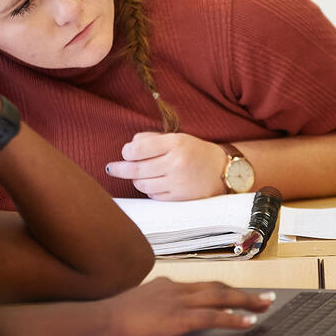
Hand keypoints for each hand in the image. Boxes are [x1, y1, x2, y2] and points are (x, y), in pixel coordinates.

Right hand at [101, 277, 274, 335]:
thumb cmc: (114, 318)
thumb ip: (154, 306)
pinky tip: (248, 322)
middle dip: (244, 292)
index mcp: (167, 286)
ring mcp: (179, 302)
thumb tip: (163, 316)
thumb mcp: (138, 306)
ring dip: (247, 301)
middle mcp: (177, 289)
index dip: (224, 290)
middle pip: (218, 287)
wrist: (103, 320)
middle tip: (265, 297)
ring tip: (265, 305)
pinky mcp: (179, 317)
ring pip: (221, 297)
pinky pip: (213, 316)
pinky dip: (234, 318)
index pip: (202, 286)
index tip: (238, 294)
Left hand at [104, 132, 226, 199]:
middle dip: (120, 168)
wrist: (223, 171)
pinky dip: (149, 189)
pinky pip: (153, 195)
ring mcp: (177, 182)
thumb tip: (128, 149)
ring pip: (141, 184)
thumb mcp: (178, 138)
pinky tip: (156, 183)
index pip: (137, 148)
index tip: (126, 152)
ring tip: (142, 174)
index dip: (126, 151)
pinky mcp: (179, 198)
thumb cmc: (196, 152)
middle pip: (136, 169)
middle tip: (112, 168)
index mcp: (175, 143)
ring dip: (136, 179)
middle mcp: (176, 163)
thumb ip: (152, 140)